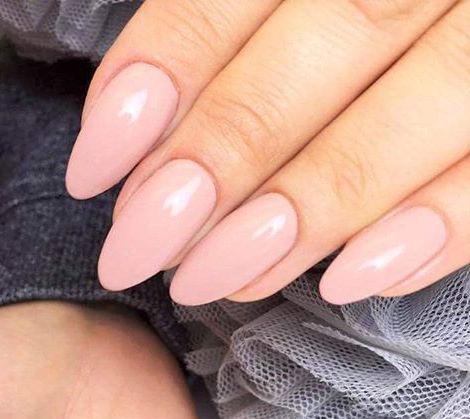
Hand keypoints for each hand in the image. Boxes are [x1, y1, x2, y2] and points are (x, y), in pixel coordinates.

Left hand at [66, 0, 469, 304]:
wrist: (443, 12)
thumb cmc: (341, 17)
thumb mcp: (280, 4)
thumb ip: (217, 37)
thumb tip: (133, 138)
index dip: (161, 71)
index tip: (94, 169)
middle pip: (335, 36)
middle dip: (227, 153)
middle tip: (145, 249)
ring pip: (420, 104)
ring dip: (312, 206)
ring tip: (222, 279)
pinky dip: (438, 228)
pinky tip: (350, 280)